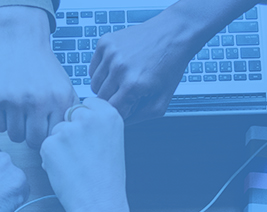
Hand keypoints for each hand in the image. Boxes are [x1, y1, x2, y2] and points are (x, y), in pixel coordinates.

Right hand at [0, 7, 76, 148]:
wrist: (20, 39)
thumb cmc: (42, 66)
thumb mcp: (64, 86)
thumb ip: (68, 112)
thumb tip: (67, 139)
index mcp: (59, 99)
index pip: (54, 136)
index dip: (48, 135)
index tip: (44, 129)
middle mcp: (38, 101)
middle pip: (34, 141)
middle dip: (32, 136)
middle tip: (30, 124)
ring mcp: (14, 100)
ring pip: (15, 136)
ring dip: (16, 128)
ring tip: (19, 113)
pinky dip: (1, 121)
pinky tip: (6, 107)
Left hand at [40, 98, 129, 211]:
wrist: (100, 203)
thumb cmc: (107, 179)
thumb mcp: (112, 142)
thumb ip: (97, 125)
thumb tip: (76, 117)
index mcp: (109, 115)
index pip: (87, 104)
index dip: (84, 121)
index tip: (88, 134)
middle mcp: (88, 118)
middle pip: (69, 115)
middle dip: (71, 131)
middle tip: (82, 154)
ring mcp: (68, 130)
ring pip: (56, 131)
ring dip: (60, 146)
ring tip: (76, 165)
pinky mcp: (50, 144)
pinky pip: (45, 146)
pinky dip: (51, 158)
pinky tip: (66, 171)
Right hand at [89, 12, 203, 121]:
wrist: (174, 33)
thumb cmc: (170, 65)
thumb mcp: (162, 100)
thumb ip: (140, 117)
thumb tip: (121, 123)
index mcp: (133, 85)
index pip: (112, 111)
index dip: (122, 112)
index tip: (130, 106)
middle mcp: (118, 68)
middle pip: (101, 99)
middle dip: (114, 99)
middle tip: (128, 92)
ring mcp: (110, 54)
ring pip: (94, 84)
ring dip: (106, 86)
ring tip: (123, 80)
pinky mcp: (105, 43)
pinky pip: (93, 68)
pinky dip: (102, 72)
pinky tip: (118, 68)